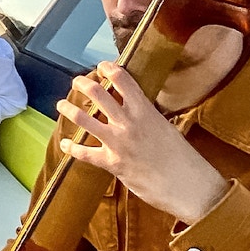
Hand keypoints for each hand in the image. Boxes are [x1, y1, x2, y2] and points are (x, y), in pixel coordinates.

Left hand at [56, 62, 229, 224]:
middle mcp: (129, 122)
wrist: (188, 184)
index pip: (124, 80)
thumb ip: (146, 116)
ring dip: (70, 110)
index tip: (102, 65)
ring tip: (61, 104)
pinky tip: (65, 143)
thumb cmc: (180, 157)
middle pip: (99, 94)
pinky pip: (85, 153)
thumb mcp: (164, 126)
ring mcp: (119, 142)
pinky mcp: (112, 163)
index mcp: (145, 110)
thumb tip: (133, 106)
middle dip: (84, 84)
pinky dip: (72, 148)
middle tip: (77, 82)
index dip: (109, 68)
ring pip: (85, 120)